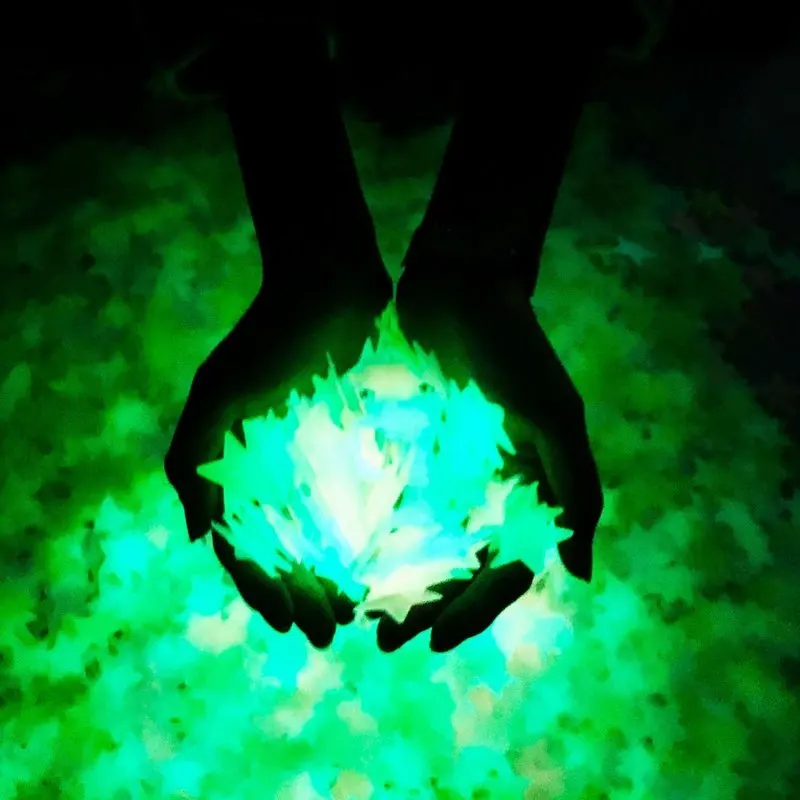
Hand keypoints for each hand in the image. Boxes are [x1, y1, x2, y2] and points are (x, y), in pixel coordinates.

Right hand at [165, 274, 391, 647]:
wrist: (330, 279)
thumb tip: (200, 540)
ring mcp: (315, 457)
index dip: (261, 588)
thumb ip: (193, 460)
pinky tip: (388, 563)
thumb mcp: (220, 392)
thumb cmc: (272, 333)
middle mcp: (274, 469)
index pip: (244, 544)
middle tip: (332, 631)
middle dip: (303, 594)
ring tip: (358, 609)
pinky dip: (364, 535)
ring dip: (333, 576)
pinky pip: (357, 498)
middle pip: (285, 549)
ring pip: (322, 533)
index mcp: (236, 466)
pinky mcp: (354, 442)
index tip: (288, 623)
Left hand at [374, 263, 602, 652]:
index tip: (430, 641)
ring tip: (363, 614)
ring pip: (434, 545)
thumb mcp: (554, 416)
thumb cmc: (511, 348)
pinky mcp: (422, 448)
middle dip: (431, 608)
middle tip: (383, 641)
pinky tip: (353, 558)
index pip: (507, 569)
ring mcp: (458, 470)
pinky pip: (405, 504)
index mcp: (532, 489)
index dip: (475, 610)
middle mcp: (496, 488)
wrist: (461, 285)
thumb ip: (574, 492)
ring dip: (405, 583)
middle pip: (466, 568)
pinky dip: (387, 537)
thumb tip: (578, 575)